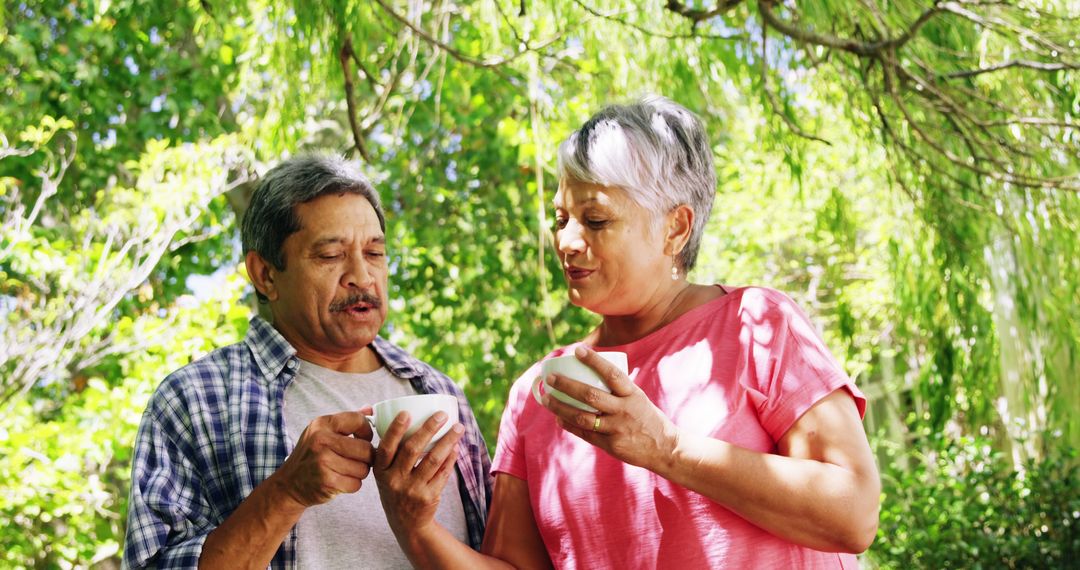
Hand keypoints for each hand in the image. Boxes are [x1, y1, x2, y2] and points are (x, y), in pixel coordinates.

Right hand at [271, 411, 375, 508]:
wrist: (288, 485)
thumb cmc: (311, 456)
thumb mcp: (322, 432)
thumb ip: (347, 421)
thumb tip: (370, 409)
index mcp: (321, 424)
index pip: (358, 420)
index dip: (366, 432)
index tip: (361, 439)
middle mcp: (321, 440)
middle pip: (365, 449)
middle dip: (366, 457)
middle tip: (356, 460)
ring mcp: (323, 461)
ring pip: (363, 468)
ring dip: (359, 472)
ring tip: (345, 470)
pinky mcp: (327, 482)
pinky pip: (356, 484)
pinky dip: (351, 485)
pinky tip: (340, 481)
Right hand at [373, 409, 464, 537]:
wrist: (406, 524)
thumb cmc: (396, 489)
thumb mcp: (385, 475)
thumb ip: (391, 453)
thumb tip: (407, 417)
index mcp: (381, 472)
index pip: (386, 448)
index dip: (395, 430)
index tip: (406, 413)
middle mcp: (395, 481)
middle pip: (412, 450)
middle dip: (428, 429)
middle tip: (442, 415)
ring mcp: (412, 490)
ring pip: (433, 460)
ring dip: (448, 441)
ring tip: (458, 427)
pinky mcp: (429, 497)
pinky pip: (443, 472)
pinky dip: (451, 457)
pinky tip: (456, 446)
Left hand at [542, 345, 679, 471]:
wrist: (665, 448)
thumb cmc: (647, 418)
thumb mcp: (638, 398)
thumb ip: (618, 389)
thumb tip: (590, 373)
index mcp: (632, 394)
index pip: (612, 373)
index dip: (594, 360)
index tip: (578, 350)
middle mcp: (624, 410)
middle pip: (590, 395)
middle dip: (566, 385)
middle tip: (551, 378)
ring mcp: (617, 428)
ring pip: (582, 416)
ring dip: (560, 407)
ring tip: (547, 399)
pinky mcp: (611, 445)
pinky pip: (585, 433)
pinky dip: (569, 425)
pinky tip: (558, 419)